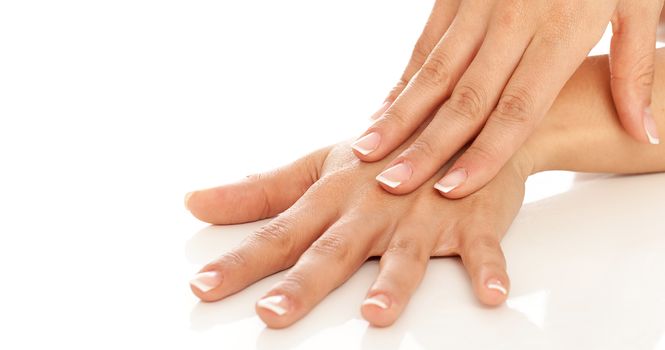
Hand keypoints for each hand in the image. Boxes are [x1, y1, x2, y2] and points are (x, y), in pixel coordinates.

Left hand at [185, 139, 531, 327]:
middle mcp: (373, 208)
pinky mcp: (470, 219)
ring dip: (394, 281)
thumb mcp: (317, 169)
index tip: (204, 286)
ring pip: (407, 252)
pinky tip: (490, 293)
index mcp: (333, 197)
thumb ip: (260, 192)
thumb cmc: (381, 153)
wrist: (456, 122)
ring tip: (377, 312)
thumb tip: (196, 202)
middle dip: (304, 283)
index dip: (241, 261)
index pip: (280, 234)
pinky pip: (482, 247)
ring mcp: (422, 214)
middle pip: (333, 250)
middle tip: (273, 312)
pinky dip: (489, 268)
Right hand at [353, 0, 662, 198]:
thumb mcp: (639, 2)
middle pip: (463, 98)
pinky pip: (425, 44)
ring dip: (399, 115)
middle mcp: (513, 23)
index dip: (484, 154)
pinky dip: (403, 80)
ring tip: (368, 150)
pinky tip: (383, 108)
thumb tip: (642, 133)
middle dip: (425, 146)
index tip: (452, 190)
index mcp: (561, 32)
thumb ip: (633, 70)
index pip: (517, 109)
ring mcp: (478, 7)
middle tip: (392, 183)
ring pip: (432, 73)